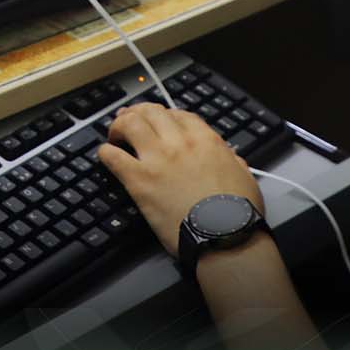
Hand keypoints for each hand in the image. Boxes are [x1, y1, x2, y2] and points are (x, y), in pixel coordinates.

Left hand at [97, 101, 262, 255]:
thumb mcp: (244, 176)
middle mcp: (179, 143)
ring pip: (129, 124)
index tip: (158, 122)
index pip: (178, 114)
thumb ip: (232, 161)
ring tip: (115, 134)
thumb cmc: (236, 213)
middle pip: (150, 112)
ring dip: (119, 125)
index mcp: (205, 140)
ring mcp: (157, 159)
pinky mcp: (139, 180)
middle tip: (130, 121)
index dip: (164, 115)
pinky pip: (113, 156)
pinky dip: (106, 152)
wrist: (223, 237)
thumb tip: (231, 158)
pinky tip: (105, 155)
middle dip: (138, 113)